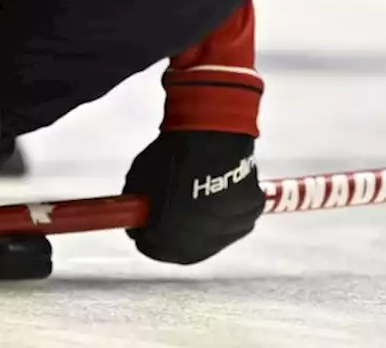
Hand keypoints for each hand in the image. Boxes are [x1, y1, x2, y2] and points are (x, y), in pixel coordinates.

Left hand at [122, 131, 262, 264]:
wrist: (209, 136)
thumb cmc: (170, 154)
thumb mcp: (138, 180)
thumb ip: (136, 204)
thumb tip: (138, 215)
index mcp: (164, 241)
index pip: (150, 248)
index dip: (147, 232)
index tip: (147, 218)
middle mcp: (197, 247)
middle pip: (183, 248)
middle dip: (175, 231)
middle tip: (173, 208)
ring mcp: (227, 234)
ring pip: (212, 234)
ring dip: (204, 221)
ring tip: (199, 191)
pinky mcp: (249, 217)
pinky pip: (234, 217)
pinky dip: (228, 207)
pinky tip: (221, 186)